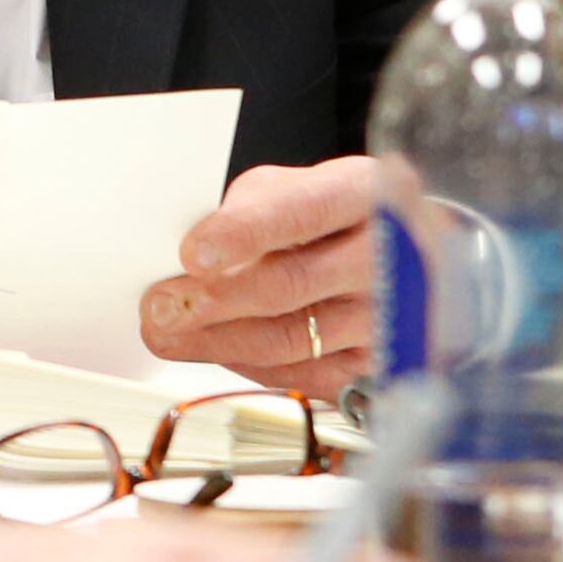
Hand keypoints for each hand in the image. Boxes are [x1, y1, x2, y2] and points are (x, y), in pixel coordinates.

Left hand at [144, 157, 375, 397]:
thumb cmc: (336, 215)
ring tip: (166, 333)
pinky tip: (214, 349)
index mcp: (366, 193)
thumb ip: (251, 208)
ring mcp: (389, 316)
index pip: (303, 211)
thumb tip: (193, 255)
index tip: (192, 253)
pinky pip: (302, 375)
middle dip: (215, 299)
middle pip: (292, 284)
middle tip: (161, 305)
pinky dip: (248, 365)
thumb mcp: (299, 186)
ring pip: (290, 339)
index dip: (244, 234)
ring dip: (217, 341)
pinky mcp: (377, 364)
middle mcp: (389, 256)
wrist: (401, 256)